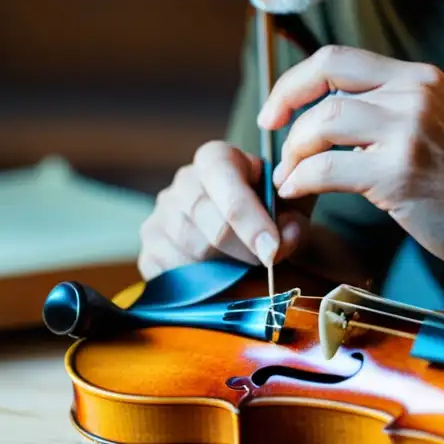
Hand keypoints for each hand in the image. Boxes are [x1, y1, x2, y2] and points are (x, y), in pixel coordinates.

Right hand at [136, 141, 309, 279]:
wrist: (249, 240)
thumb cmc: (271, 218)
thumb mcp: (291, 212)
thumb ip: (294, 221)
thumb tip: (285, 236)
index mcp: (216, 158)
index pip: (222, 177)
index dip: (248, 215)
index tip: (272, 249)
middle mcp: (183, 181)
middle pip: (204, 215)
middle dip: (241, 247)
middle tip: (266, 263)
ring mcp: (160, 215)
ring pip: (188, 247)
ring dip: (222, 267)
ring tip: (245, 269)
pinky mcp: (149, 249)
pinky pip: (168, 271)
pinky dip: (197, 284)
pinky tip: (218, 280)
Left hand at [257, 45, 443, 287]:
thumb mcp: (437, 124)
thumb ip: (389, 111)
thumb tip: (327, 121)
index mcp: (418, 79)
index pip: (337, 59)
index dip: (295, 81)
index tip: (276, 109)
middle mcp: (412, 93)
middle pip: (323, 82)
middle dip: (284, 108)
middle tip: (272, 139)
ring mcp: (407, 130)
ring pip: (321, 123)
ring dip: (294, 152)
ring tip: (290, 177)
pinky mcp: (400, 172)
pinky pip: (326, 168)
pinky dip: (302, 181)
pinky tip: (299, 194)